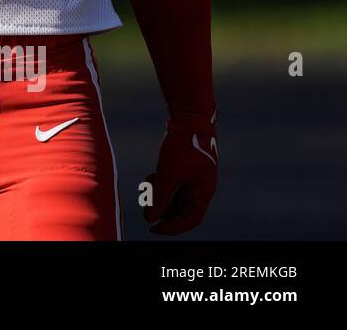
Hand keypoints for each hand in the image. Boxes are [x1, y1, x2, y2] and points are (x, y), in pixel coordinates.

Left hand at [144, 110, 217, 234]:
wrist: (190, 119)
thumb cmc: (183, 146)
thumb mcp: (167, 173)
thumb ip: (159, 197)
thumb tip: (150, 218)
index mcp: (204, 192)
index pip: (190, 220)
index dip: (172, 227)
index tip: (153, 229)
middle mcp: (202, 188)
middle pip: (182, 209)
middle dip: (163, 210)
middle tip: (146, 209)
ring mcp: (195, 178)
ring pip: (176, 196)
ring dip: (160, 195)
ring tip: (147, 186)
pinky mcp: (188, 169)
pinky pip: (175, 184)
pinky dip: (162, 184)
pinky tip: (151, 178)